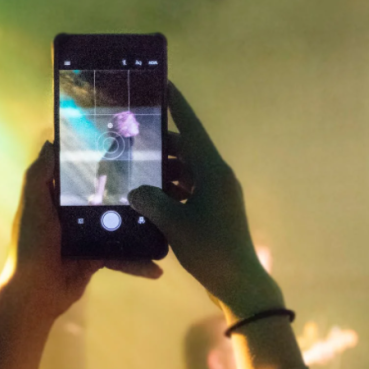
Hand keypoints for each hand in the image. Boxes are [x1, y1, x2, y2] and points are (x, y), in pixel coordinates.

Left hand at [5, 142, 160, 320]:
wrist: (35, 293)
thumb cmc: (31, 245)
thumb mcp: (32, 205)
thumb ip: (39, 175)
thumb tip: (51, 143)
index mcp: (57, 198)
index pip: (81, 173)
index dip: (101, 160)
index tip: (129, 148)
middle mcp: (73, 214)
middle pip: (107, 196)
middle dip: (131, 191)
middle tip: (162, 181)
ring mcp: (88, 236)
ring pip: (120, 225)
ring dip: (142, 226)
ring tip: (166, 220)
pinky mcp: (97, 258)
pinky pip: (122, 256)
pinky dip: (137, 263)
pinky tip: (156, 267)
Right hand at [128, 83, 281, 318]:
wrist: (238, 283)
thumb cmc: (211, 250)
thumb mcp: (175, 224)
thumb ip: (152, 201)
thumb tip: (135, 189)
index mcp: (213, 172)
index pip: (192, 129)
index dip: (178, 107)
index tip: (165, 84)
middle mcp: (217, 177)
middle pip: (185, 150)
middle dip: (159, 145)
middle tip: (130, 140)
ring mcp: (217, 195)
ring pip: (185, 172)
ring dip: (162, 171)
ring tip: (133, 169)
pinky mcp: (214, 211)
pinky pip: (188, 190)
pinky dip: (169, 190)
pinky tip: (148, 197)